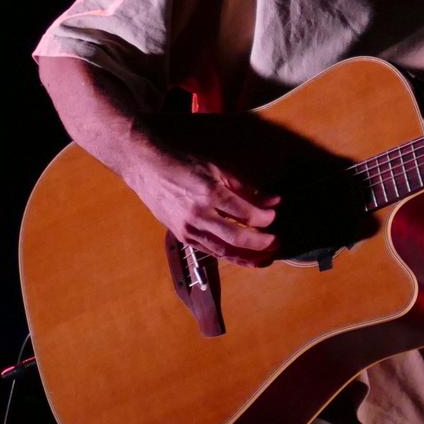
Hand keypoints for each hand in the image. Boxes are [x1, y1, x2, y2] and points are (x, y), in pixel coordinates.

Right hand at [125, 148, 279, 267]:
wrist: (147, 170)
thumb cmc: (184, 165)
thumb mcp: (218, 170)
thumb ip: (247, 188)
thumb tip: (274, 201)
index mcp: (209, 193)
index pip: (245, 213)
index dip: (264, 219)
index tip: (274, 217)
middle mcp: (199, 214)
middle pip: (236, 237)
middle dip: (260, 243)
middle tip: (277, 242)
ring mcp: (189, 229)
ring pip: (224, 250)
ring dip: (248, 257)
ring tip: (267, 258)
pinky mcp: (183, 237)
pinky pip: (211, 252)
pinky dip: (230, 256)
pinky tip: (244, 258)